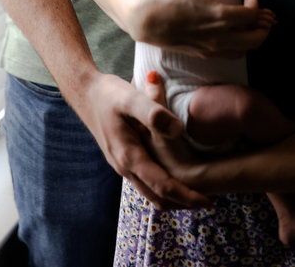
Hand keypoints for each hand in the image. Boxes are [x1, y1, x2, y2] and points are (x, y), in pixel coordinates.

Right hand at [72, 70, 210, 209]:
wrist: (85, 92)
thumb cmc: (108, 94)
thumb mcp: (131, 99)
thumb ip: (154, 113)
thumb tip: (178, 131)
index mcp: (129, 157)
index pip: (163, 186)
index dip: (187, 196)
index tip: (209, 201)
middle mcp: (124, 167)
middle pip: (157, 197)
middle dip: (183, 202)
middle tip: (209, 201)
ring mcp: (122, 164)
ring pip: (150, 192)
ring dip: (173, 196)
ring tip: (196, 191)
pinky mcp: (122, 158)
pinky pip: (145, 181)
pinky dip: (162, 186)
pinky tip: (174, 174)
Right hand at [132, 0, 274, 57]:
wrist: (146, 20)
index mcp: (219, 16)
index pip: (252, 15)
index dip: (256, 4)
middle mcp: (219, 37)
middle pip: (257, 39)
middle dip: (263, 25)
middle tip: (256, 12)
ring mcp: (212, 49)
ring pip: (246, 49)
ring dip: (252, 35)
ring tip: (245, 20)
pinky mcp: (205, 55)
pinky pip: (232, 54)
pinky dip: (239, 44)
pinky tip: (232, 30)